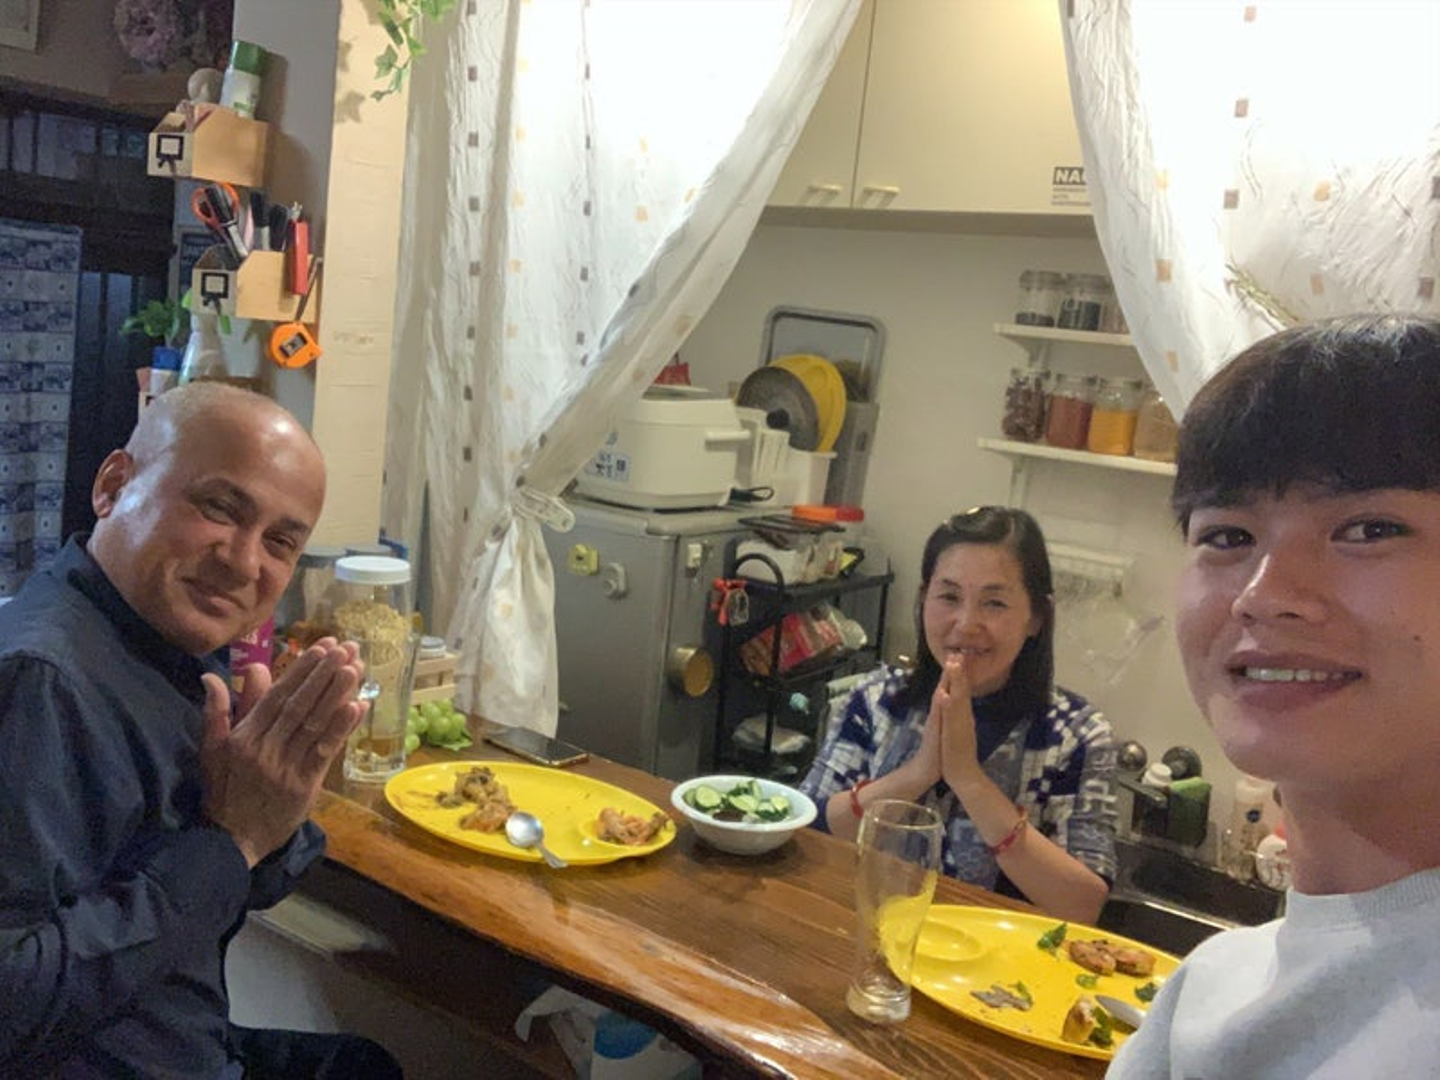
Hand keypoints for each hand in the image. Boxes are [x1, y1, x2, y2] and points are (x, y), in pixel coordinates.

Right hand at [200, 638, 364, 867]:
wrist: (231, 840)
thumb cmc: (223, 792)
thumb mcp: (211, 751)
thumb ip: (217, 713)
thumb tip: (211, 676)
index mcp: (244, 737)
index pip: (276, 696)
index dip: (300, 670)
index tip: (321, 647)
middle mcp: (265, 748)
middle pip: (299, 704)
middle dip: (323, 673)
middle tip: (345, 647)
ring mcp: (286, 766)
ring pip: (314, 724)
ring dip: (337, 694)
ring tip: (355, 667)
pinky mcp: (305, 785)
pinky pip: (325, 752)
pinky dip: (340, 729)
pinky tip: (356, 707)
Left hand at [935, 656, 983, 788]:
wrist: (962, 774)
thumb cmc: (956, 753)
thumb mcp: (957, 730)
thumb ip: (958, 716)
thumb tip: (956, 700)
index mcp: (962, 715)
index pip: (961, 690)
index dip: (959, 674)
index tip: (958, 657)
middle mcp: (962, 717)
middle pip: (960, 690)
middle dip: (959, 672)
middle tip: (959, 654)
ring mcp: (958, 725)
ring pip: (956, 699)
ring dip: (955, 682)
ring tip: (953, 666)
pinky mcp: (952, 734)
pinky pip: (948, 717)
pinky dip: (947, 705)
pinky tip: (944, 694)